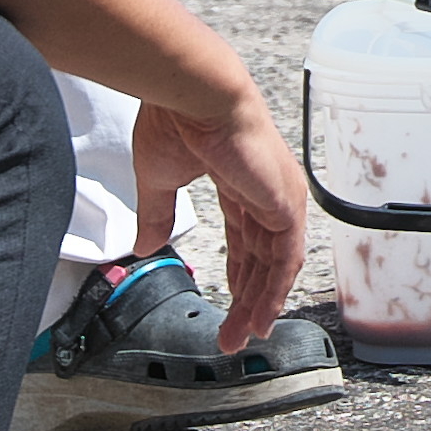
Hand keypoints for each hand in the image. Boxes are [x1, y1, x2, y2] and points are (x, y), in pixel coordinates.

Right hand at [148, 92, 311, 351]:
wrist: (194, 96)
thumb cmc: (176, 120)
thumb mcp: (159, 179)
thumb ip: (157, 215)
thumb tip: (144, 246)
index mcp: (239, 179)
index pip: (245, 236)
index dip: (238, 271)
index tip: (228, 300)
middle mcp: (265, 190)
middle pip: (261, 256)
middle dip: (247, 297)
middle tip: (233, 332)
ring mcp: (279, 197)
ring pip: (275, 263)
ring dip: (260, 303)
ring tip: (243, 335)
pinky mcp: (285, 204)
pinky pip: (286, 259)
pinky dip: (274, 290)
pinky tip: (262, 315)